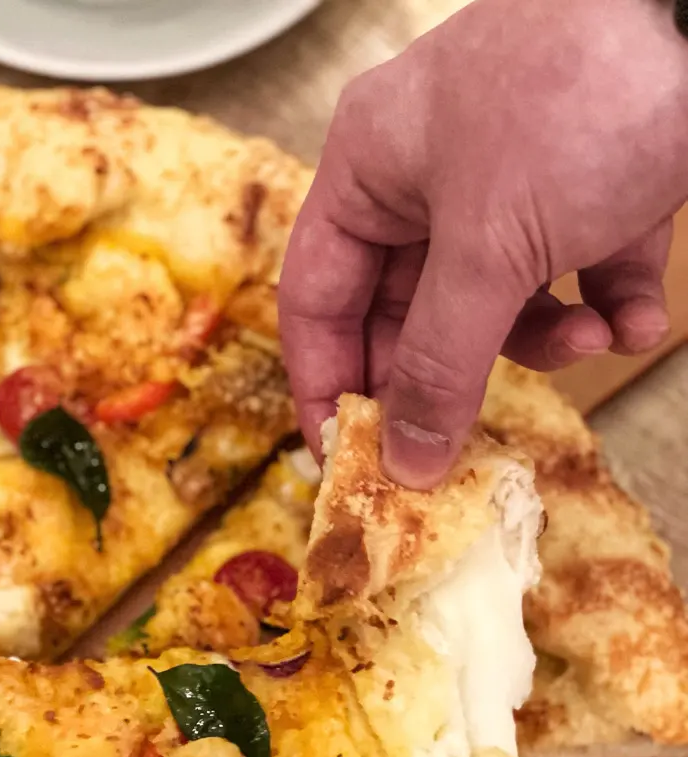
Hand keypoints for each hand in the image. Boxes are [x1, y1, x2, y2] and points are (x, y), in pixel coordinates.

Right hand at [279, 0, 687, 484]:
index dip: (325, 382)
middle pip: (410, 314)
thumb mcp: (489, 252)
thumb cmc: (574, 98)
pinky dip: (606, 308)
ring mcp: (514, 181)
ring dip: (545, 342)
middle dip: (450, 374)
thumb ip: (439, 366)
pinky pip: (578, 276)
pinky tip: (634, 319)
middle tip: (458, 444)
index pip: (317, 298)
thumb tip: (404, 462)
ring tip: (589, 344)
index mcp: (371, 169)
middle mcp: (431, 176)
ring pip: (499, 303)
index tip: (344, 458)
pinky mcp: (594, 186)